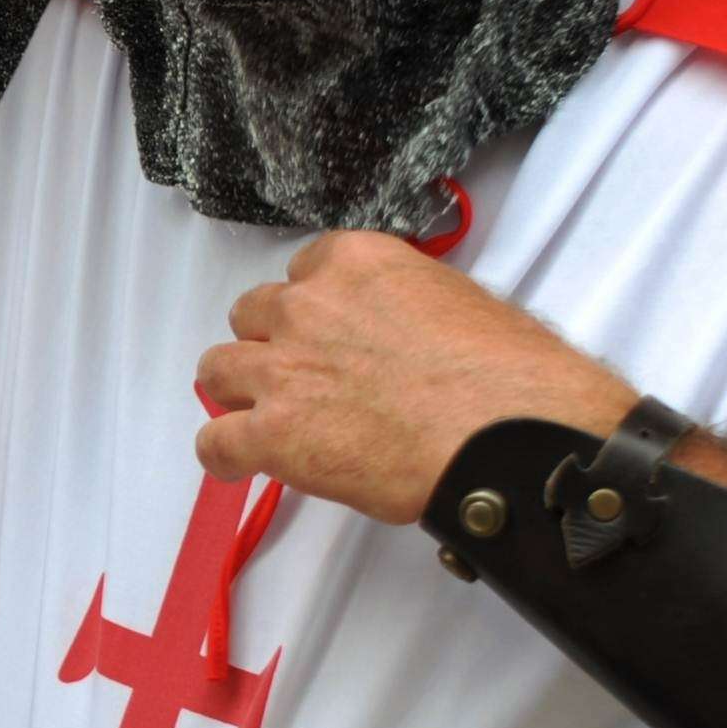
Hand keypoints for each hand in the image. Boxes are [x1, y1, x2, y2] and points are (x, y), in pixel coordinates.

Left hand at [194, 232, 630, 523]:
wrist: (508, 437)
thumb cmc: (512, 375)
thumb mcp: (461, 302)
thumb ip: (406, 305)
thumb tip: (403, 336)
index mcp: (355, 262)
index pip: (306, 271)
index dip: (317, 309)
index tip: (334, 336)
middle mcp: (307, 305)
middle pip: (254, 315)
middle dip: (274, 344)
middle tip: (307, 380)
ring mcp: (283, 368)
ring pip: (219, 368)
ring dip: (241, 391)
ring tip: (271, 420)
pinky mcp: (273, 434)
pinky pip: (215, 442)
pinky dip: (226, 454)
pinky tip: (245, 465)